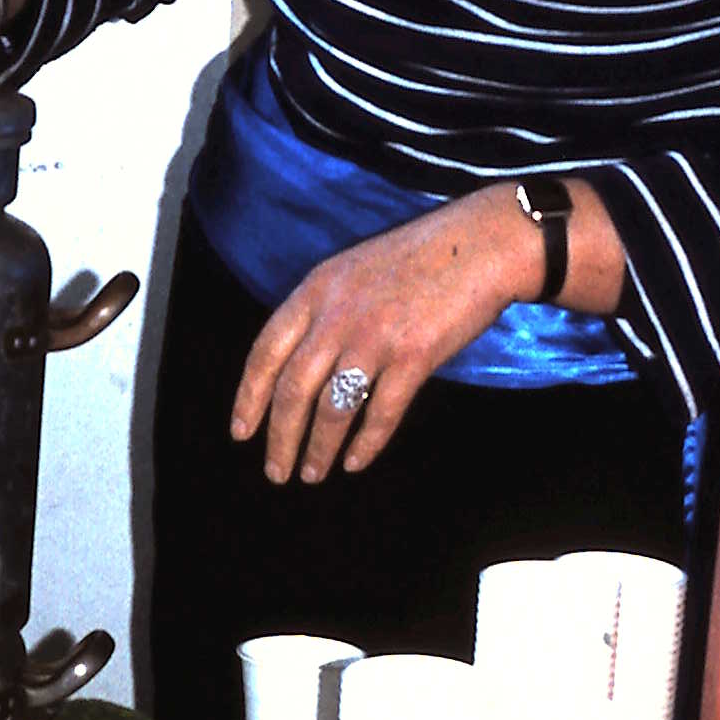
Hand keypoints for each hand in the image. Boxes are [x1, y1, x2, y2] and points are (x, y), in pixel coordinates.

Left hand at [228, 177, 625, 483]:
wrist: (478, 245)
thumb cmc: (420, 257)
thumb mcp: (353, 270)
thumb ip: (324, 309)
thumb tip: (301, 361)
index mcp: (315, 290)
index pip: (265, 352)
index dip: (249, 397)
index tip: (241, 431)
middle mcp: (337, 316)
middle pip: (293, 390)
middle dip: (279, 438)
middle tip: (275, 471)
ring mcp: (375, 337)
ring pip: (333, 408)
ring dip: (318, 449)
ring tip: (312, 474)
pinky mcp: (414, 357)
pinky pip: (381, 413)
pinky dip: (365, 444)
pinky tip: (355, 462)